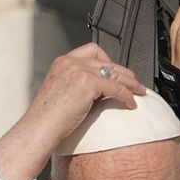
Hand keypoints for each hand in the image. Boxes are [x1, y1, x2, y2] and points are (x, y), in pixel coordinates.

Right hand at [0, 44, 147, 179]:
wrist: (40, 128)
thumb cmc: (48, 118)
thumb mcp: (61, 93)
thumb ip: (77, 85)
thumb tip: (98, 92)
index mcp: (63, 62)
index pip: (92, 51)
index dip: (108, 61)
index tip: (116, 73)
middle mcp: (71, 62)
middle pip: (107, 61)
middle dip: (123, 72)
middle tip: (134, 83)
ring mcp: (79, 70)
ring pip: (114, 73)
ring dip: (130, 83)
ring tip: (139, 93)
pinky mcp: (88, 83)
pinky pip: (116, 87)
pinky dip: (126, 96)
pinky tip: (130, 104)